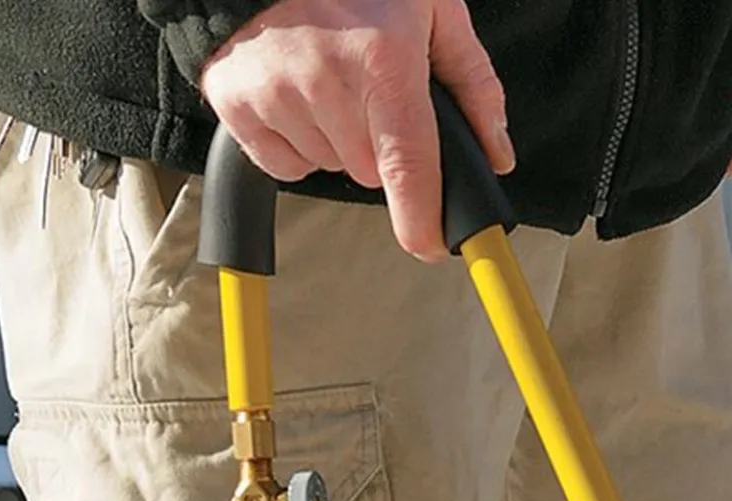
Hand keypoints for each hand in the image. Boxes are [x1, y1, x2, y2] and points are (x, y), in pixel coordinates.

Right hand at [200, 0, 513, 261]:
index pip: (408, 169)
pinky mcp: (235, 101)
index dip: (423, 220)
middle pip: (370, 172)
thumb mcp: (432, 7)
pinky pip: (283, 164)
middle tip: (367, 88)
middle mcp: (327, 80)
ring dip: (336, 138)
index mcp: (383, 60)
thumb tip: (496, 153)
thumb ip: (472, 82)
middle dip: (377, 145)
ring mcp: (275, 92)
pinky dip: (294, 140)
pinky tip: (296, 92)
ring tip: (328, 79)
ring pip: (330, 165)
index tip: (431, 246)